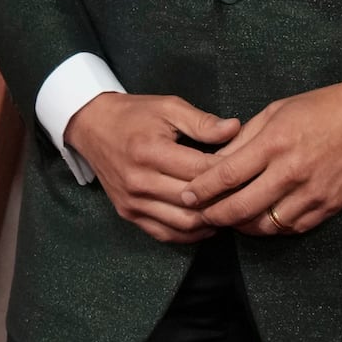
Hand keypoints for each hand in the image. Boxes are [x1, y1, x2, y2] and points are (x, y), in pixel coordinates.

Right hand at [65, 92, 240, 244]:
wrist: (92, 127)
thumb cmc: (134, 115)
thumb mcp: (168, 107)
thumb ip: (202, 121)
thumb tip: (235, 129)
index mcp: (150, 152)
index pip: (200, 171)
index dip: (229, 173)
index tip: (248, 170)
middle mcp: (139, 181)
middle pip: (194, 201)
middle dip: (224, 199)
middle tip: (246, 194)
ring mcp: (132, 202)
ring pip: (183, 223)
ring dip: (210, 221)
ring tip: (230, 210)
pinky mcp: (128, 214)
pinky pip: (165, 234)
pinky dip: (189, 234)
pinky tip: (207, 224)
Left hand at [181, 79, 341, 235]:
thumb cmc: (320, 109)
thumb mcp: (276, 111)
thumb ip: (243, 138)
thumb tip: (214, 161)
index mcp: (275, 143)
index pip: (227, 175)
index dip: (201, 190)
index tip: (187, 196)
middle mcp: (292, 171)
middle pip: (241, 207)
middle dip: (214, 215)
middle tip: (202, 215)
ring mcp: (312, 193)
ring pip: (266, 225)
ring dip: (243, 226)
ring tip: (231, 219)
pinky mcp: (328, 207)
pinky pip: (292, 228)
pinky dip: (272, 228)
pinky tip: (262, 219)